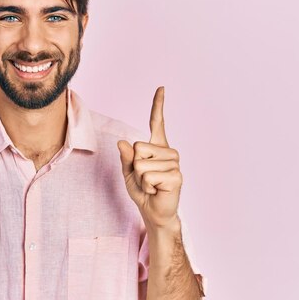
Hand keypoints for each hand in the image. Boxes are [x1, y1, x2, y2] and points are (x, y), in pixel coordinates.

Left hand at [118, 86, 181, 229]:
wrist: (153, 212)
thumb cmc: (143, 192)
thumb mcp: (129, 173)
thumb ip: (126, 158)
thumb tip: (122, 143)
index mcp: (157, 147)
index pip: (157, 122)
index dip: (158, 105)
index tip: (161, 88)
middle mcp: (168, 151)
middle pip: (138, 148)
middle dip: (135, 167)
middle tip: (145, 180)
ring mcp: (174, 163)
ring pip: (141, 164)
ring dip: (141, 180)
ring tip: (151, 186)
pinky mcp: (176, 176)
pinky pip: (148, 176)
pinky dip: (147, 187)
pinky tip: (157, 191)